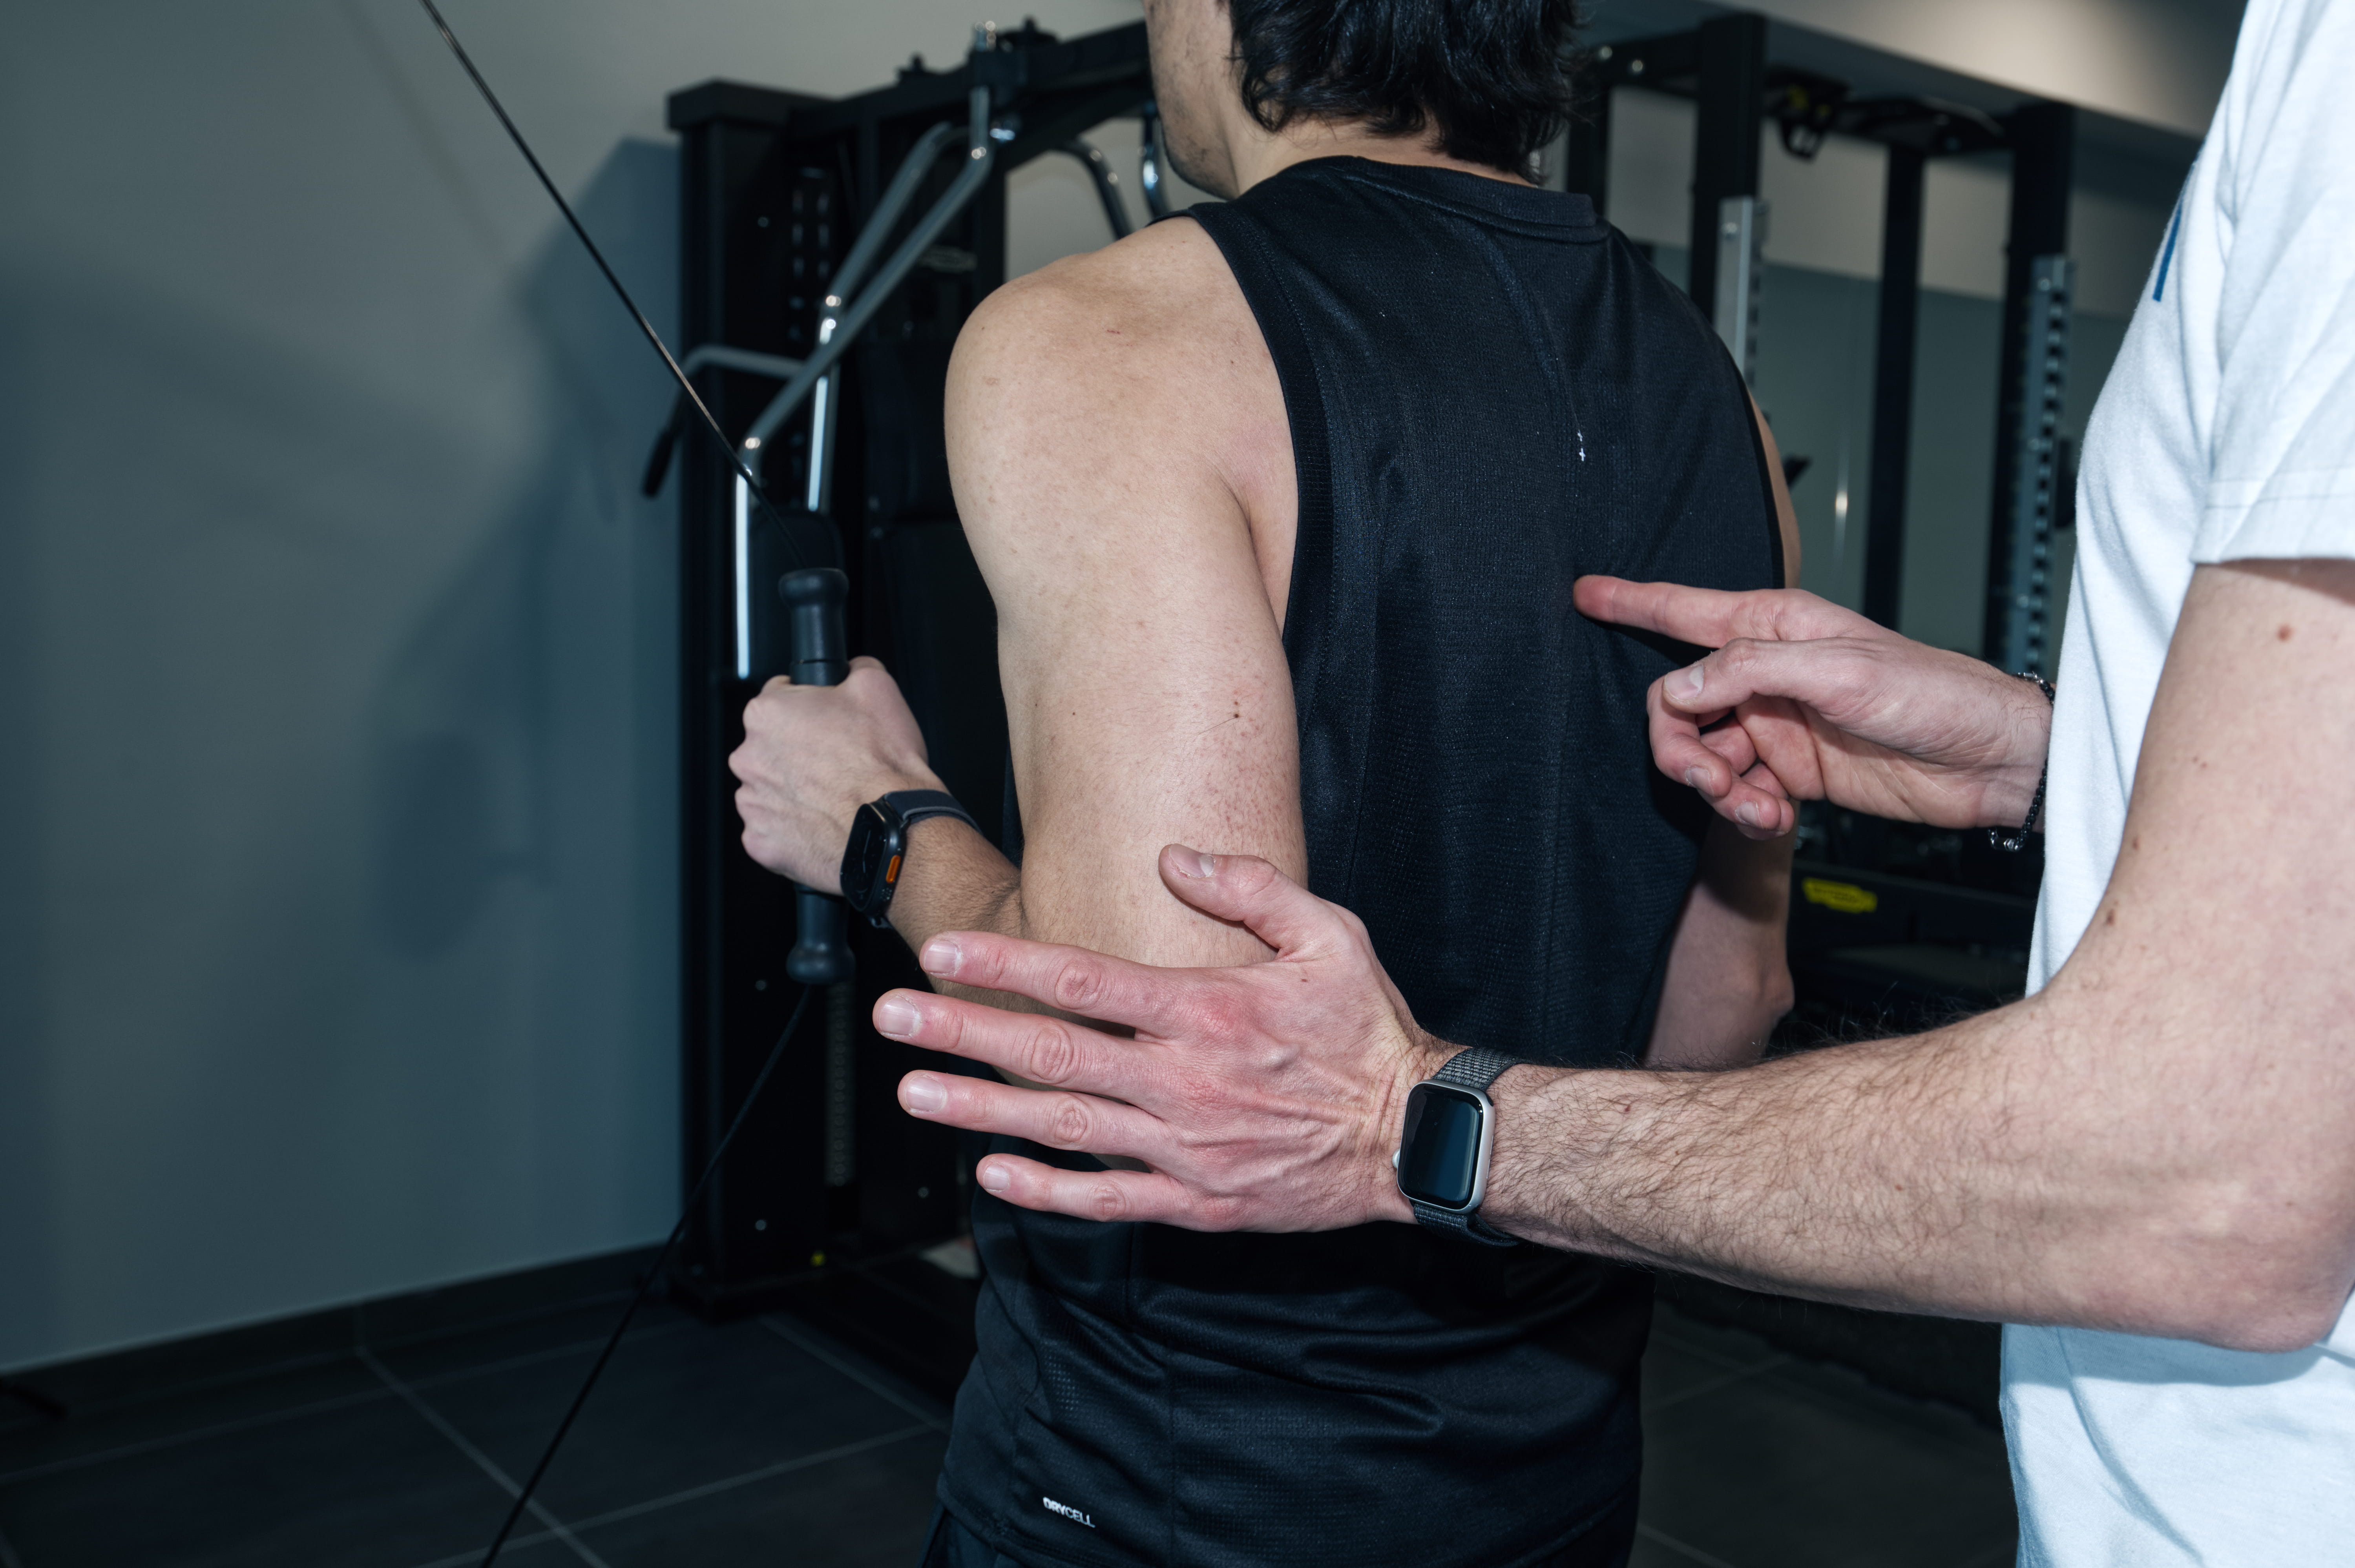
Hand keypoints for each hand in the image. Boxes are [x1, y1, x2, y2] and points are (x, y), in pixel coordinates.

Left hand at [730, 656, 940, 890]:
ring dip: (795, 790)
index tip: (827, 723)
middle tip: (836, 761)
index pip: (779, 697)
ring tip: (833, 795)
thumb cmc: (883, 766)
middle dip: (799, 751)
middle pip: (771, 746)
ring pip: (771, 788)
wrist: (892, 828)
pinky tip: (823, 821)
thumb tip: (850, 669)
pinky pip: (772, 829)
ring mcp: (752, 803)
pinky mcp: (760, 842)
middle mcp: (750, 757)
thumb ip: (855, 668)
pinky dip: (794, 827)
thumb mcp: (879, 688)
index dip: (809, 708)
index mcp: (768, 714)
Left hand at [875, 846, 1452, 1229]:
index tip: (941, 951)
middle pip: (1051, 1053)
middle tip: (892, 1019)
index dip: (1005, 963)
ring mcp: (1185, 1146)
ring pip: (1063, 1127)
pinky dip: (1046, 1190)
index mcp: (1207, 1009)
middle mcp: (1183, 1079)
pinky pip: (1108, 1199)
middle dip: (962, 1033)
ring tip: (912, 1093)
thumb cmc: (1368, 1029)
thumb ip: (1250, 887)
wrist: (1412, 1133)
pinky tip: (991, 1175)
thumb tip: (1173, 856)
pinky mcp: (1199, 1199)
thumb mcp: (1330, 933)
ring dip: (980, 1110)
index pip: (1084, 981)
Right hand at [1573, 576, 2052, 838]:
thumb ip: (1751, 669)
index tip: (1584, 593)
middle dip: (1679, 745)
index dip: (1631, 603)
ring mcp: (1778, 724)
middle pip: (1678, 703)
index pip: (1684, 611)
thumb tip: (1680, 687)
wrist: (1992, 763)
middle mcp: (1768, 673)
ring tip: (1755, 808)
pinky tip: (1775, 819)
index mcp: (1776, 627)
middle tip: (1709, 779)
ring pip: (1703, 753)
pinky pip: (1737, 792)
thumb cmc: (1935, 695)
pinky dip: (1745, 811)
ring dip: (1716, 788)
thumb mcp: (1841, 670)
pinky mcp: (1793, 771)